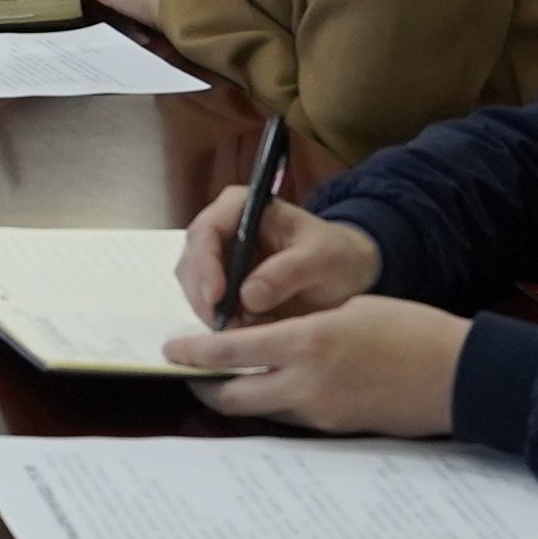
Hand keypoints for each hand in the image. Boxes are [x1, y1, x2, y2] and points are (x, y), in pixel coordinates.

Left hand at [161, 294, 467, 435]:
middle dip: (204, 387)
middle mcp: (307, 383)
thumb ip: (303, 325)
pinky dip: (275, 402)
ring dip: (240, 396)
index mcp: (308, 342)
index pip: (230, 351)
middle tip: (190, 374)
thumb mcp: (350, 310)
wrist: (462, 376)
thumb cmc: (413, 331)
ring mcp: (321, 413)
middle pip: (232, 396)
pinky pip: (292, 417)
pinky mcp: (338, 430)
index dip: (194, 352)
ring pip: (260, 409)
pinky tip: (277, 387)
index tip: (171, 349)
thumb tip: (268, 336)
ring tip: (227, 378)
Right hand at [175, 185, 382, 328]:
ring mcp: (219, 259)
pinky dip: (223, 322)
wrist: (345, 273)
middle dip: (204, 296)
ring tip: (245, 330)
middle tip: (228, 326)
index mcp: (241, 207)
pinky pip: (208, 306)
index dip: (205, 264)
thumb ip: (288, 271)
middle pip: (192, 262)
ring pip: (195, 288)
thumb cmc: (336, 254)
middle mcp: (221, 230)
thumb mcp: (323, 257)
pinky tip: (249, 331)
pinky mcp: (222, 285)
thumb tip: (249, 296)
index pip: (206, 231)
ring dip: (213, 313)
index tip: (217, 296)